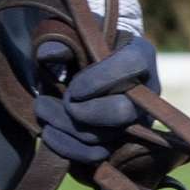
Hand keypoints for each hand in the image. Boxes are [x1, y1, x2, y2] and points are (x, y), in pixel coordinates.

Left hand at [30, 33, 157, 166]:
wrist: (88, 64)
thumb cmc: (82, 45)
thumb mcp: (74, 34)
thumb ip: (62, 41)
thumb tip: (46, 54)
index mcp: (140, 55)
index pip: (130, 66)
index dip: (100, 80)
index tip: (73, 87)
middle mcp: (146, 92)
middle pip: (122, 112)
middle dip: (84, 112)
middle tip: (62, 101)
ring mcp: (136, 120)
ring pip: (106, 137)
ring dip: (69, 128)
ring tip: (43, 111)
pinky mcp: (119, 141)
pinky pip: (97, 154)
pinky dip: (70, 148)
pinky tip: (49, 134)